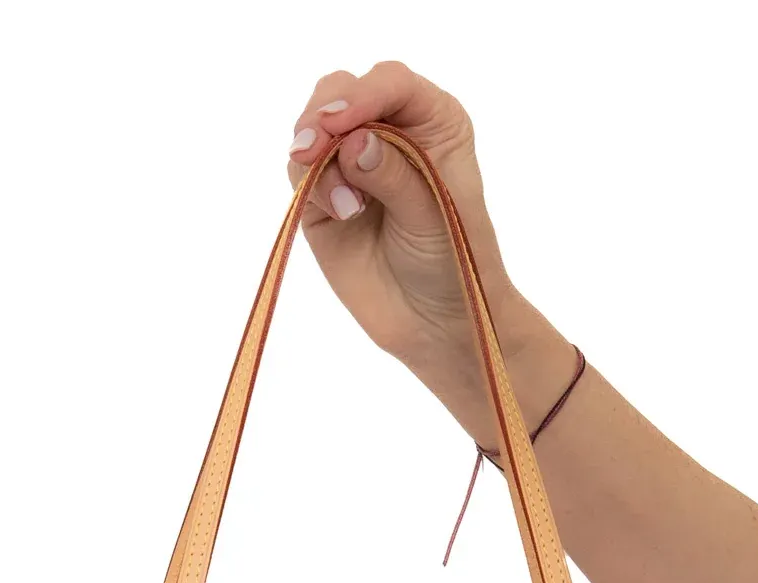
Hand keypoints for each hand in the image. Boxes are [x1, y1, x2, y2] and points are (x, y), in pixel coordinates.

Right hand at [284, 63, 572, 446]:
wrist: (438, 324)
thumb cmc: (456, 262)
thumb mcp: (437, 213)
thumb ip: (395, 173)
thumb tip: (351, 141)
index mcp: (432, 120)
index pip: (391, 83)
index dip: (363, 94)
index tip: (342, 122)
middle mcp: (390, 132)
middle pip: (341, 92)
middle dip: (324, 114)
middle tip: (314, 148)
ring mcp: (351, 165)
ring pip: (313, 129)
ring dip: (317, 156)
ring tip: (346, 207)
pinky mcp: (323, 201)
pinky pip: (301, 175)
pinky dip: (311, 186)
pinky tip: (342, 212)